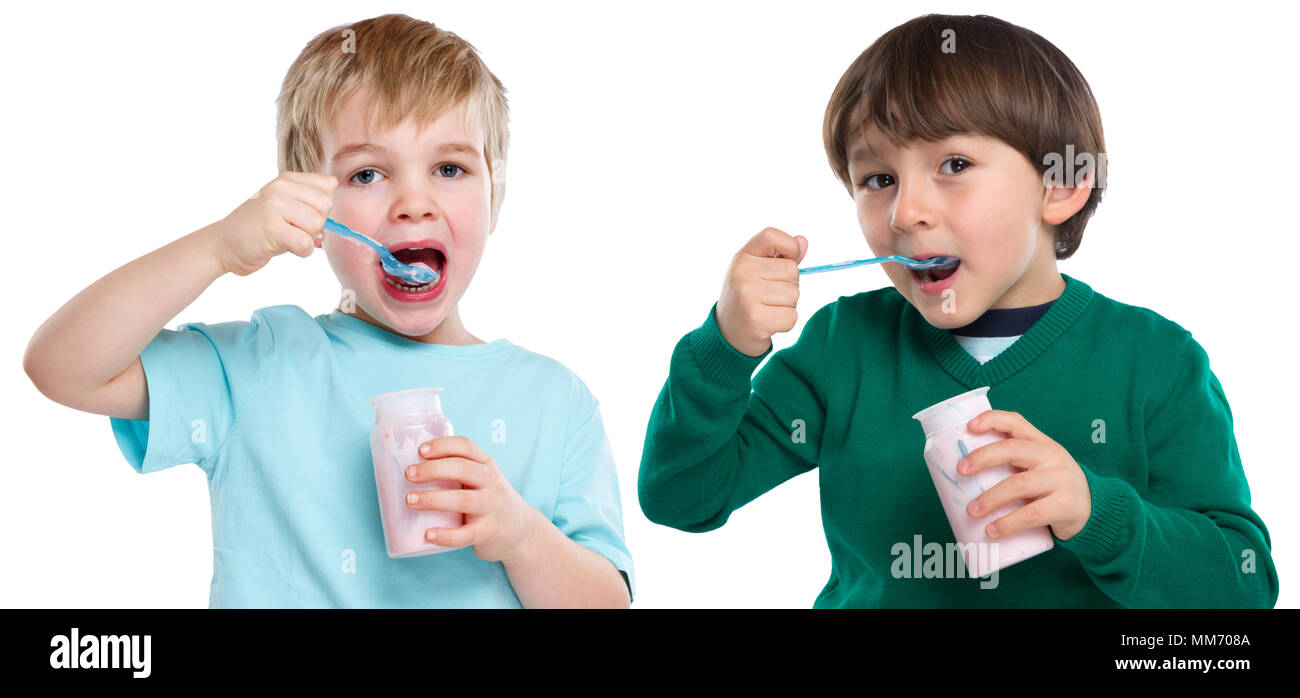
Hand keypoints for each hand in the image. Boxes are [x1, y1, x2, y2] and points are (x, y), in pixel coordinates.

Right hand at [209, 172, 337, 275]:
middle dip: (316, 224)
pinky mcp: (272, 228)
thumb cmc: (258, 229)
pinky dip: (301, 251)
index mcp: (286, 180)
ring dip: (306, 238)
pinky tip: (284, 247)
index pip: (328, 186)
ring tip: (284, 236)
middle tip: (293, 229)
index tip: (302, 215)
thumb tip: (337, 220)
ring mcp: (275, 206)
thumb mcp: (284, 207)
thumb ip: (309, 205)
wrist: (222, 245)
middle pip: (326, 206)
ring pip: (317, 225)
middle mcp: (280, 188)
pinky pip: (306, 243)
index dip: (322, 207)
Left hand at [404, 435, 544, 561]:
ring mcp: (492, 508)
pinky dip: (446, 535)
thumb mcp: (483, 479)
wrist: (522, 532)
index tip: (420, 450)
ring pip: (463, 500)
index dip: (443, 445)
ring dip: (434, 499)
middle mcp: (491, 483)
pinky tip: (428, 535)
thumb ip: (457, 471)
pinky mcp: (489, 532)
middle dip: (433, 469)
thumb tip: (408, 467)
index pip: (466, 447)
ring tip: (410, 500)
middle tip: (409, 474)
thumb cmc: (489, 500)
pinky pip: (466, 534)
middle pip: (463, 469)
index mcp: (486, 465)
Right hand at [715, 227, 808, 356]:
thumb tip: (803, 241)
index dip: (789, 246)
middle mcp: (742, 273)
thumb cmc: (747, 297)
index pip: (772, 236)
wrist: (728, 334)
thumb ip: (781, 255)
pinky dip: (785, 322)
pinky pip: (792, 316)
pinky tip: (769, 322)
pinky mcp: (757, 319)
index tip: (787, 259)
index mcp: (742, 257)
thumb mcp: (757, 270)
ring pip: (794, 294)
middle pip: (792, 270)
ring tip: (767, 309)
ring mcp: (748, 296)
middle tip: (769, 296)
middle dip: (789, 285)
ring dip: (787, 305)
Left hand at [958, 410, 1092, 540]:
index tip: (969, 427)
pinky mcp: (1064, 506)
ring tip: (972, 511)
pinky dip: (1008, 523)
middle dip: (982, 458)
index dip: (992, 420)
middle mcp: (1051, 457)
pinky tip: (992, 531)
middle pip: (1012, 450)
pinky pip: (1031, 515)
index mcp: (1041, 443)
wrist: (1094, 509)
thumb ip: (1013, 462)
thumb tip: (964, 469)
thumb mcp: (1039, 465)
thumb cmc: (1053, 485)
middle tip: (960, 470)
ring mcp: (1060, 480)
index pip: (1016, 422)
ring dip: (990, 498)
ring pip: (1018, 484)